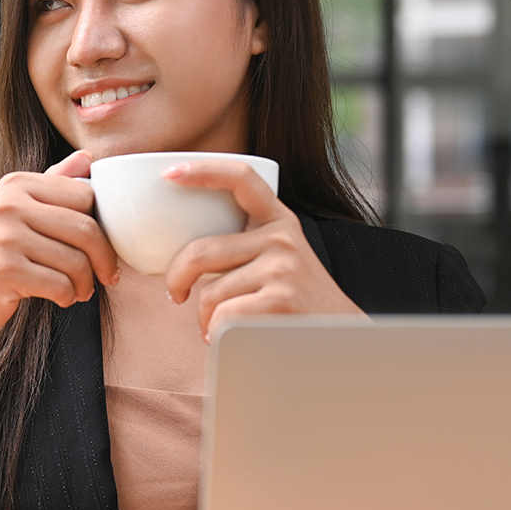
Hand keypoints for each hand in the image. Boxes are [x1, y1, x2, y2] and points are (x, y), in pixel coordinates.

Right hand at [0, 150, 118, 413]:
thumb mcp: (20, 213)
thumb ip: (54, 184)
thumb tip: (88, 157)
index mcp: (17, 184)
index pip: (86, 194)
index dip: (102, 223)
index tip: (102, 246)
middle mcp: (8, 205)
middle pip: (86, 228)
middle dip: (104, 259)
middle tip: (105, 276)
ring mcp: (4, 237)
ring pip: (77, 261)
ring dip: (86, 283)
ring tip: (80, 290)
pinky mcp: (4, 271)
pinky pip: (60, 285)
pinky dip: (68, 297)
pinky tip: (62, 298)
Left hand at [161, 158, 365, 342]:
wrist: (340, 339)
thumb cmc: (297, 302)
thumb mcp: (280, 258)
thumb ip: (244, 244)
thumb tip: (181, 252)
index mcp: (279, 220)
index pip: (241, 178)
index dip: (203, 170)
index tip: (170, 173)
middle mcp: (282, 238)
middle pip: (201, 251)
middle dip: (175, 278)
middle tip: (176, 294)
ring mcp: (282, 268)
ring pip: (208, 293)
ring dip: (203, 318)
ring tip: (217, 326)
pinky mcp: (279, 301)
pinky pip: (222, 318)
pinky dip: (215, 334)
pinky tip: (230, 338)